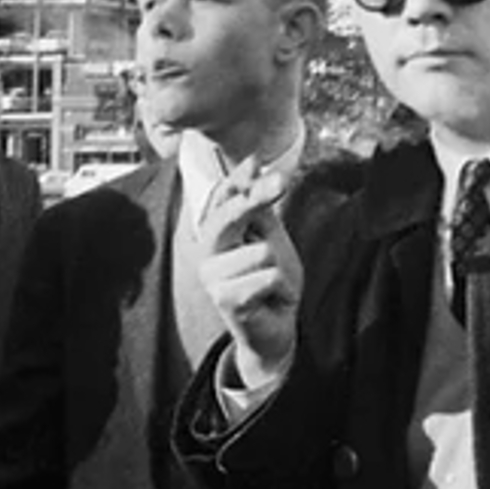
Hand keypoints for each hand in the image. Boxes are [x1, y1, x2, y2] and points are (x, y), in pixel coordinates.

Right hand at [200, 158, 304, 388]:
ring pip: (261, 251)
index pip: (222, 198)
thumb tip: (253, 163)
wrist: (277, 327)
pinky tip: (270, 299)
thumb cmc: (271, 280)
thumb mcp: (270, 236)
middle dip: (255, 198)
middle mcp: (207, 253)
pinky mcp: (225, 299)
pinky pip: (268, 277)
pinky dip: (280, 287)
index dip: (239, 179)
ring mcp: (212, 277)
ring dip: (280, 269)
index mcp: (216, 234)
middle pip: (229, 216)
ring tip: (271, 283)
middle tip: (282, 181)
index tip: (255, 160)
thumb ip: (259, 206)